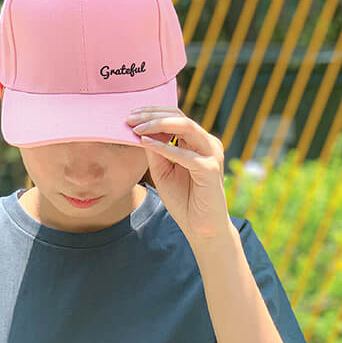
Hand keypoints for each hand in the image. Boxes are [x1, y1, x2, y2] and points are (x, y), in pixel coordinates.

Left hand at [126, 106, 231, 244]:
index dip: (152, 113)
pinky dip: (164, 147)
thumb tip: (140, 131)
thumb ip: (155, 152)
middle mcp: (208, 144)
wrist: (202, 229)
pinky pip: (184, 153)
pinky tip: (146, 143)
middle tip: (130, 118)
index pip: (176, 117)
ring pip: (185, 126)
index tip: (130, 116)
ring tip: (137, 128)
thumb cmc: (185, 202)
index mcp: (198, 142)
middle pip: (179, 116)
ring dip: (158, 124)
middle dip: (152, 114)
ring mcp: (211, 155)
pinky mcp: (209, 169)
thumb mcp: (163, 172)